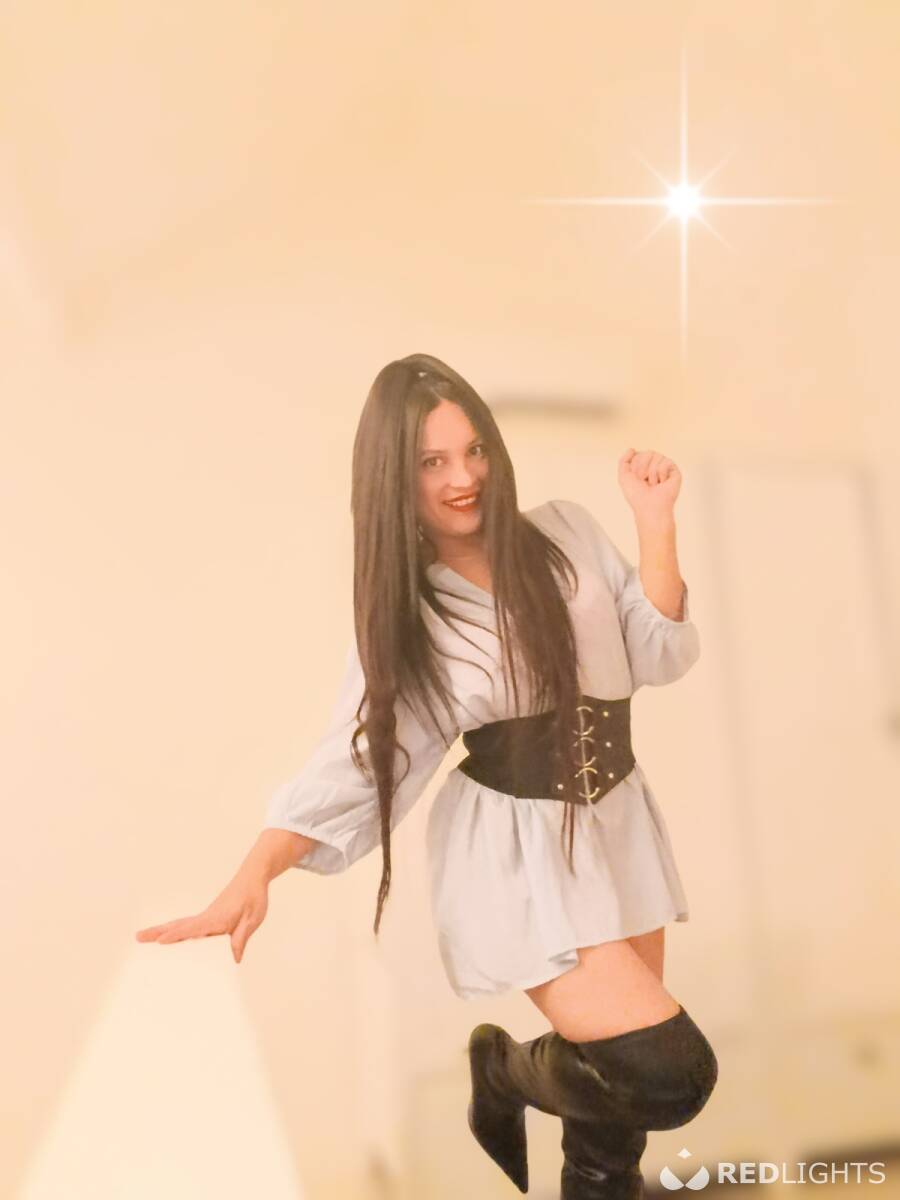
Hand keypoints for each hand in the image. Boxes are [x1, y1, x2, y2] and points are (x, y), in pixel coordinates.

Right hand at [135, 872, 268, 963]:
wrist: (253, 878)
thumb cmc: (254, 897)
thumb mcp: (253, 918)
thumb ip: (241, 937)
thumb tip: (233, 959)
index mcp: (217, 918)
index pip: (194, 928)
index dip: (178, 935)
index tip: (160, 941)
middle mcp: (207, 916)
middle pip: (179, 925)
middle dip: (158, 932)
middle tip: (137, 937)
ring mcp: (205, 917)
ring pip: (180, 924)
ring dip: (161, 930)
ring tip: (142, 936)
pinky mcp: (208, 918)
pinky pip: (187, 926)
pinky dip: (174, 930)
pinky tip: (167, 938)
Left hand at [617, 448, 681, 520]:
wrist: (649, 507)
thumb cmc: (637, 496)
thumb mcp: (623, 477)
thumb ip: (624, 461)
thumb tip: (632, 449)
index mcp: (643, 468)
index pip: (638, 454)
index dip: (635, 467)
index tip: (636, 479)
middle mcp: (655, 466)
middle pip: (648, 452)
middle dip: (642, 468)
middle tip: (645, 482)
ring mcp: (666, 468)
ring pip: (657, 455)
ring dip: (652, 472)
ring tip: (654, 484)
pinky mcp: (675, 471)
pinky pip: (666, 461)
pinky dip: (661, 473)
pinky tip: (662, 483)